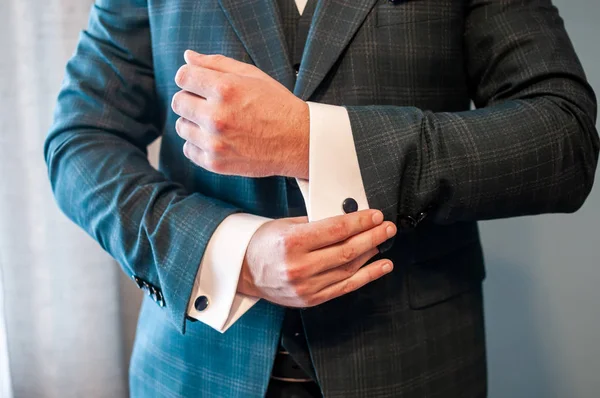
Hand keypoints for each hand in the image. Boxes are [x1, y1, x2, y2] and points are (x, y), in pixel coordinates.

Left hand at [171, 50, 308, 178]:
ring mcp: (214, 142)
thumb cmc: (277, 105)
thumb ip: (217, 63)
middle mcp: (216, 116)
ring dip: (194, 123)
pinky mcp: (215, 162)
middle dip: (191, 99)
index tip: (200, 84)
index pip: (183, 76)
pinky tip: (218, 139)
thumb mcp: (252, 76)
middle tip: (211, 104)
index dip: (190, 78)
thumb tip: (188, 57)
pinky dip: (198, 144)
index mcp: (224, 89)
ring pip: (181, 127)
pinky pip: (188, 150)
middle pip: (178, 102)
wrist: (299, 142)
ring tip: (216, 123)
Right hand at [237, 210, 396, 307]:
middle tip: (387, 227)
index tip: (375, 215)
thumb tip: (350, 218)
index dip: (360, 221)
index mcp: (292, 243)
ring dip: (371, 253)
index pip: (336, 230)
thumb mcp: (287, 224)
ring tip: (383, 241)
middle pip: (347, 250)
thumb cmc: (265, 244)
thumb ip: (317, 223)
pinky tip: (381, 266)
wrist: (245, 271)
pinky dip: (367, 276)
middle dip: (372, 236)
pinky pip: (346, 287)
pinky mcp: (311, 299)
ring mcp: (306, 286)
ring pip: (349, 268)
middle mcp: (299, 266)